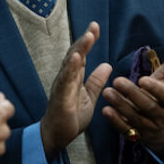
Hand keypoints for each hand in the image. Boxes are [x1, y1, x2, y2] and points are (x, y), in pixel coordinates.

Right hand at [40, 22, 112, 156]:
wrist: (57, 136)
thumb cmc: (70, 117)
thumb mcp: (89, 97)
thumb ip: (96, 81)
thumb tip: (107, 65)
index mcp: (73, 77)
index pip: (81, 55)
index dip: (87, 41)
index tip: (95, 27)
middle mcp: (66, 78)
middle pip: (74, 55)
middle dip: (83, 40)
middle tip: (93, 27)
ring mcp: (61, 86)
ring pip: (70, 64)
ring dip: (78, 50)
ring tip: (87, 37)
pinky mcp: (60, 97)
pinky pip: (65, 80)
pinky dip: (70, 68)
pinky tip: (75, 58)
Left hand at [102, 45, 163, 156]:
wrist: (162, 128)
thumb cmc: (162, 96)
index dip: (155, 89)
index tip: (142, 79)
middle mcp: (161, 116)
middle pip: (147, 106)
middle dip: (132, 94)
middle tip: (116, 80)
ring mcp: (149, 128)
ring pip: (135, 118)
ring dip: (120, 105)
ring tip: (106, 92)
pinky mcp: (137, 136)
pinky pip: (126, 130)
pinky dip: (115, 121)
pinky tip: (105, 110)